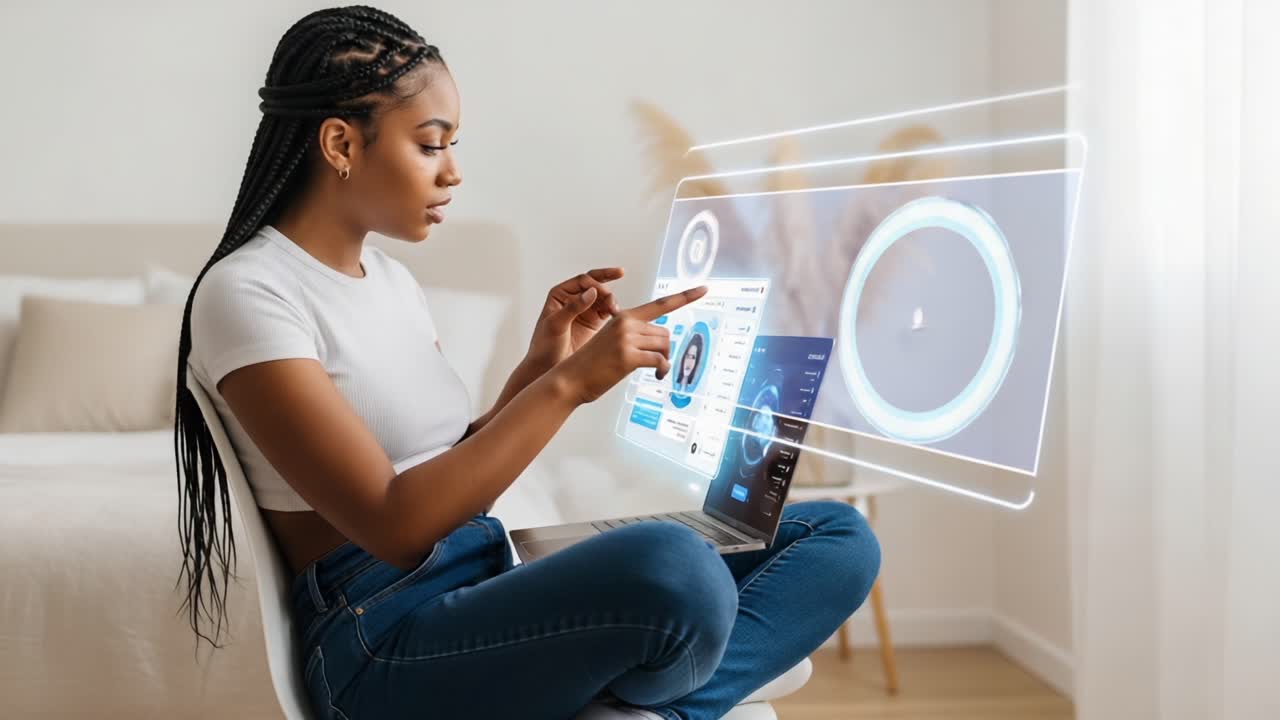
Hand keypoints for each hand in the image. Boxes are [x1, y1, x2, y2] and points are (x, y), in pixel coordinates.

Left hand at [525, 268, 624, 371]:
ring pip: (603, 297)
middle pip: (594, 283)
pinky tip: (618, 317)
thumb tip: (592, 291)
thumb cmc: (544, 346)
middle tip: (616, 287)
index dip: (595, 283)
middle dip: (607, 284)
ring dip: (611, 300)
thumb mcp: (556, 325)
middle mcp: (573, 299)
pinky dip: (614, 311)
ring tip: (615, 311)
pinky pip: (607, 310)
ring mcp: (584, 310)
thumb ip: (573, 307)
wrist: (547, 368)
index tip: (603, 293)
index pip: (582, 281)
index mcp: (560, 295)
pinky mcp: (594, 322)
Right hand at [554, 285, 708, 403]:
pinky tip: (656, 376)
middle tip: (658, 365)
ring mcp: (626, 339)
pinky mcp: (628, 356)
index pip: (660, 304)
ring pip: (664, 345)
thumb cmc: (591, 365)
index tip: (705, 288)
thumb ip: (634, 337)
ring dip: (664, 361)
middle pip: (665, 333)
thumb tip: (661, 346)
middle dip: (665, 349)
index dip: (686, 296)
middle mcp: (626, 323)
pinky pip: (659, 361)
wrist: (569, 379)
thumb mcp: (612, 341)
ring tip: (655, 372)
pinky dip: (662, 370)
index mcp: (624, 317)